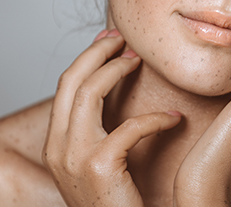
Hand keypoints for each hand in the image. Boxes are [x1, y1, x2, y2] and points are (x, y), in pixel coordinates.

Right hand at [42, 30, 181, 206]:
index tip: (110, 42)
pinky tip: (174, 120)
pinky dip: (155, 119)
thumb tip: (115, 99)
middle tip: (123, 40)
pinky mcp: (98, 167)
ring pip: (89, 91)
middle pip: (71, 79)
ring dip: (117, 70)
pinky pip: (128, 126)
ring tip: (140, 62)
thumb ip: (99, 134)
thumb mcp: (98, 166)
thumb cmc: (116, 206)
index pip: (65, 87)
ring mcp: (73, 157)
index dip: (87, 58)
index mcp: (56, 144)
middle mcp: (57, 147)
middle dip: (97, 52)